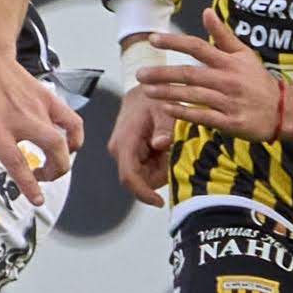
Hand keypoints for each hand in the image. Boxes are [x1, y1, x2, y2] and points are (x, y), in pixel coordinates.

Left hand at [0, 42, 83, 205]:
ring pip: (66, 138)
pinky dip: (76, 135)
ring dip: (66, 157)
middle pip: (53, 151)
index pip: (17, 164)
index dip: (29, 186)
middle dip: (55, 172)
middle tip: (44, 177)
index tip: (36, 199)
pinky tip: (70, 142)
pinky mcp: (47, 98)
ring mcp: (36, 108)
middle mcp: (20, 120)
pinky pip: (71, 119)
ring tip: (57, 163)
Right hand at [109, 87, 173, 204]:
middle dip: (159, 174)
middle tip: (173, 155)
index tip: (159, 202)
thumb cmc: (152, 98)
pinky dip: (157, 162)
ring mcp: (123, 152)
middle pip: (139, 180)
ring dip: (159, 167)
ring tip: (168, 146)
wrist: (144, 91)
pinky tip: (163, 147)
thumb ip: (164, 127)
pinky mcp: (128, 153)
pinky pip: (144, 168)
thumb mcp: (164, 109)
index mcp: (125, 141)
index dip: (143, 193)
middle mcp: (119, 150)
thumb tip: (161, 143)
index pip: (129, 176)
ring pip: (143, 175)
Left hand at [130, 10, 285, 140]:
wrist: (283, 111)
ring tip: (147, 91)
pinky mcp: (229, 122)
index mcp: (229, 61)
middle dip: (162, 73)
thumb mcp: (244, 54)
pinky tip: (166, 108)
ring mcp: (228, 102)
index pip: (197, 47)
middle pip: (189, 74)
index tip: (153, 39)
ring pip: (192, 95)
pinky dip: (184, 112)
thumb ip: (222, 34)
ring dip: (167, 93)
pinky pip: (202, 116)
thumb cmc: (258, 81)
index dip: (174, 42)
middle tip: (140, 73)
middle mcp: (227, 80)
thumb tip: (206, 11)